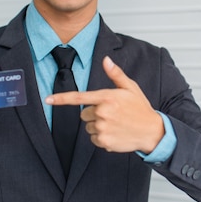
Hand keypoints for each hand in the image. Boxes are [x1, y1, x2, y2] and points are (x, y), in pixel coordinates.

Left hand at [46, 56, 163, 152]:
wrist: (152, 131)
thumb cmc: (141, 108)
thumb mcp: (130, 88)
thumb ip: (115, 74)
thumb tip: (106, 60)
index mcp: (107, 97)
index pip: (79, 97)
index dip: (61, 98)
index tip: (48, 99)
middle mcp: (102, 113)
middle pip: (83, 114)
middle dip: (93, 114)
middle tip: (112, 114)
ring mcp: (102, 128)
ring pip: (88, 127)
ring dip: (98, 126)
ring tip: (115, 124)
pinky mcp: (104, 141)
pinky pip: (94, 138)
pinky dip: (102, 137)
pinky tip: (116, 133)